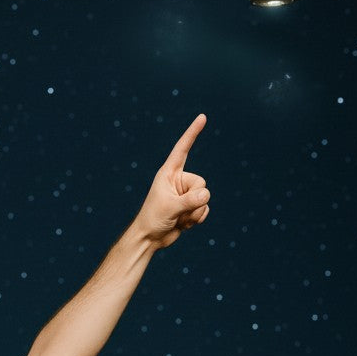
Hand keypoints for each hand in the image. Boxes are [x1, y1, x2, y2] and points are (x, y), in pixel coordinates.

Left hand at [135, 113, 209, 247]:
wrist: (150, 238)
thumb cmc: (153, 219)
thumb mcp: (170, 208)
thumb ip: (190, 201)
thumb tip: (207, 195)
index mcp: (169, 173)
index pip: (182, 149)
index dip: (192, 133)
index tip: (202, 117)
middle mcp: (179, 181)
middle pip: (201, 183)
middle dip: (193, 200)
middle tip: (177, 211)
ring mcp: (186, 194)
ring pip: (205, 198)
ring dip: (193, 213)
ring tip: (177, 218)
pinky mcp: (191, 207)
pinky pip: (205, 209)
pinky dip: (196, 219)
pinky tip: (183, 224)